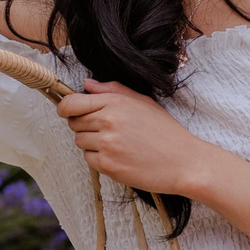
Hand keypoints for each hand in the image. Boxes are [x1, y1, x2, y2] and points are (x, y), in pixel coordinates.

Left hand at [58, 79, 216, 195]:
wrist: (185, 162)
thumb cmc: (166, 132)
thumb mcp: (143, 102)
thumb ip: (113, 90)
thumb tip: (86, 85)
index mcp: (115, 102)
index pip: (71, 103)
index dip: (65, 107)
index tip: (68, 112)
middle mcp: (108, 121)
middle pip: (74, 123)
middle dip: (85, 126)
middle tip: (107, 131)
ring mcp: (107, 144)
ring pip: (80, 141)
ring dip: (92, 143)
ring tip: (117, 144)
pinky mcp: (108, 165)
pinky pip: (89, 159)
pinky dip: (99, 159)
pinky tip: (120, 156)